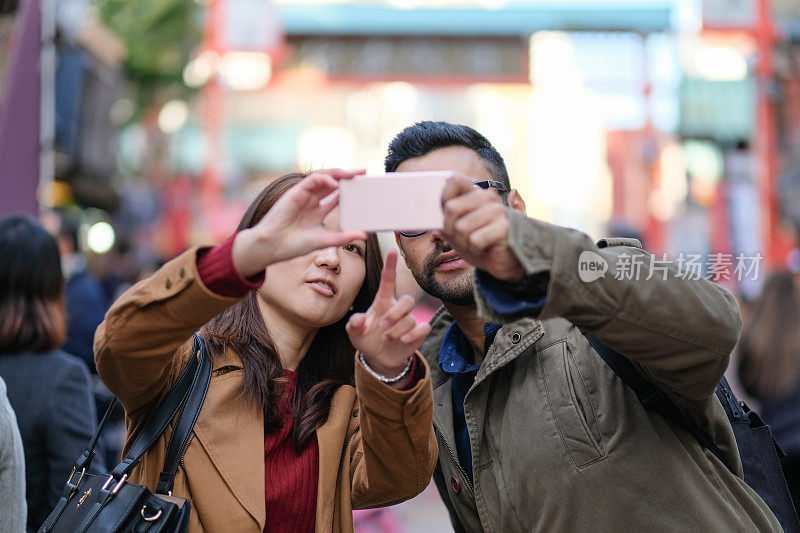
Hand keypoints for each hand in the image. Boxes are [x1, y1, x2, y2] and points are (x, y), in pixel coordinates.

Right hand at [233, 169, 366, 277]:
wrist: (273, 246)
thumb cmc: (294, 245)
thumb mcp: (325, 240)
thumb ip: (344, 237)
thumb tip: (364, 235)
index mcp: (317, 211)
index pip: (336, 196)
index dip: (350, 190)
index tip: (364, 187)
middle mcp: (311, 201)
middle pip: (332, 183)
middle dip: (347, 176)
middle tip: (363, 172)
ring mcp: (303, 195)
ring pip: (323, 177)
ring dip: (338, 173)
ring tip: (353, 174)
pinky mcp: (295, 192)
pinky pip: (312, 180)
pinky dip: (325, 179)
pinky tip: (336, 183)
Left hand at [346, 251, 430, 387]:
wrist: (378, 358)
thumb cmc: (366, 338)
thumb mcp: (354, 332)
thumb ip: (354, 324)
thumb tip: (360, 320)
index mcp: (383, 302)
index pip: (388, 281)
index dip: (390, 266)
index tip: (392, 251)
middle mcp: (398, 308)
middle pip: (408, 300)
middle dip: (395, 314)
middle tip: (382, 326)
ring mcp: (409, 320)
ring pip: (410, 319)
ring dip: (396, 331)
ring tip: (385, 339)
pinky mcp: (418, 332)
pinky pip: (423, 327)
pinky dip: (413, 335)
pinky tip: (402, 341)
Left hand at [441, 175, 524, 281]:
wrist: (508, 262)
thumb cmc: (481, 244)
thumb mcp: (458, 232)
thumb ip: (445, 220)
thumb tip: (426, 217)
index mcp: (475, 194)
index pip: (453, 180)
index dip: (443, 196)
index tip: (444, 212)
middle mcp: (486, 198)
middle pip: (451, 208)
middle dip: (450, 229)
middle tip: (462, 237)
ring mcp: (497, 211)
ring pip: (461, 227)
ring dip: (464, 243)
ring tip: (475, 244)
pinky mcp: (504, 227)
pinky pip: (475, 240)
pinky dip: (476, 250)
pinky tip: (485, 249)